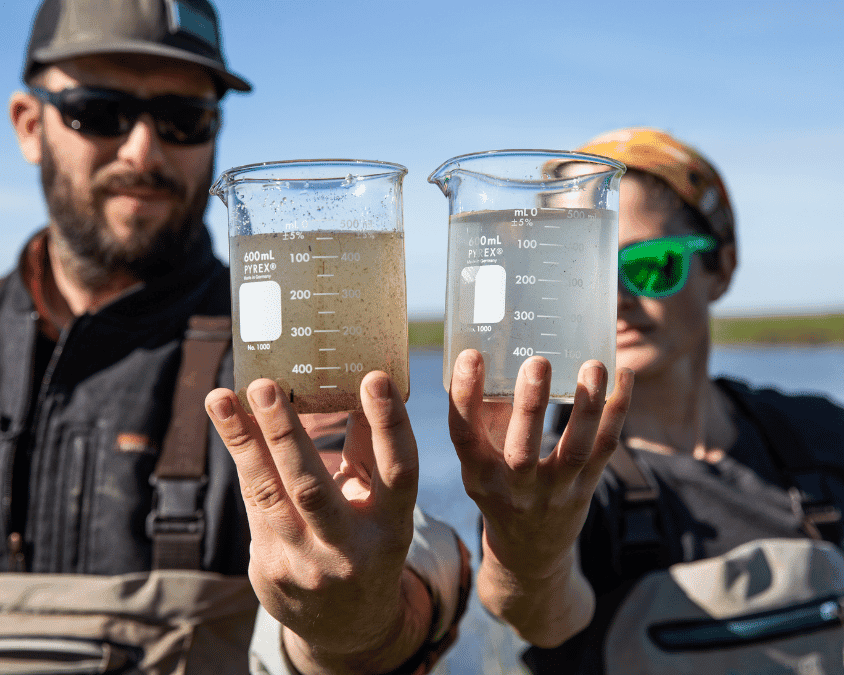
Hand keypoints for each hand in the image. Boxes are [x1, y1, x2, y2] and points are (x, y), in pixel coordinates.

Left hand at [205, 373, 431, 673]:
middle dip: (284, 433)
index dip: (389, 424)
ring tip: (222, 398)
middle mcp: (349, 549)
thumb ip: (371, 450)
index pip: (398, 471)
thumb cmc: (367, 542)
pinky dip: (242, 458)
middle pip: (312, 486)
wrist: (347, 626)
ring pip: (267, 494)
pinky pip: (253, 502)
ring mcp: (304, 563)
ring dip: (241, 441)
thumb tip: (358, 384)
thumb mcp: (383, 505)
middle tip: (264, 386)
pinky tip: (229, 422)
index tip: (375, 378)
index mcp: (392, 526)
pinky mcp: (269, 569)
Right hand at [448, 350, 632, 644]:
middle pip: (522, 449)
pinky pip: (605, 449)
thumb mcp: (479, 463)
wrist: (529, 553)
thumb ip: (485, 417)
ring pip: (575, 450)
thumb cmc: (500, 489)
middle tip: (537, 361)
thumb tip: (493, 355)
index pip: (463, 434)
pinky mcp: (586, 488)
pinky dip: (617, 412)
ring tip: (593, 365)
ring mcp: (554, 492)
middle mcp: (513, 487)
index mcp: (477, 474)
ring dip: (587, 407)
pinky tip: (624, 377)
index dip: (465, 395)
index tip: (471, 355)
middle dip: (530, 406)